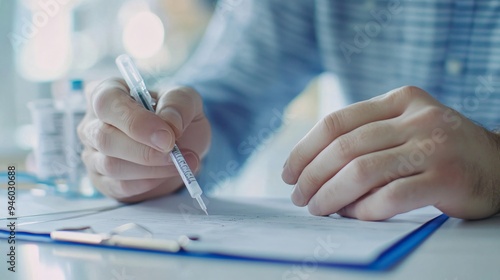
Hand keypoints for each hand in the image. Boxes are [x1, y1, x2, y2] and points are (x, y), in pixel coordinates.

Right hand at [77, 79, 210, 201]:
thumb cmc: (178, 117)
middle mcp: (93, 122)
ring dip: (151, 169)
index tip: (167, 137)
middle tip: (175, 154)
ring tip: (180, 163)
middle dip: (144, 151)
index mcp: (109, 92)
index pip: (106, 102)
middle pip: (104, 138)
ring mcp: (93, 153)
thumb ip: (179, 104)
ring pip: (110, 165)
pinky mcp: (102, 180)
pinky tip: (166, 174)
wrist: (184, 147)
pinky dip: (147, 183)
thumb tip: (169, 124)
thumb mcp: (187, 99)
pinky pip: (119, 186)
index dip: (135, 121)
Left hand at [282, 86, 499, 219]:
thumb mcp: (406, 126)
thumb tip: (309, 167)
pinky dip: (363, 210)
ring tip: (317, 208)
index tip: (288, 172)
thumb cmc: (439, 149)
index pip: (337, 122)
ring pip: (363, 172)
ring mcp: (434, 147)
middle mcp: (417, 118)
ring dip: (330, 195)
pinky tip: (353, 215)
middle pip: (345, 147)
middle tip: (299, 196)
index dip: (305, 149)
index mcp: (400, 100)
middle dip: (312, 176)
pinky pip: (390, 197)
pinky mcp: (447, 179)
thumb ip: (366, 136)